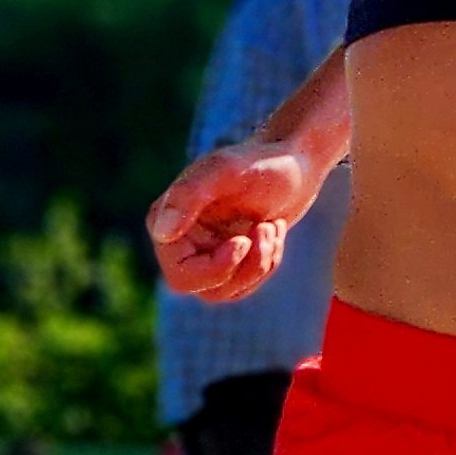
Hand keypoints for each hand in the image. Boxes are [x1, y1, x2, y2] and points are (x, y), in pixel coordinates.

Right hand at [147, 140, 321, 301]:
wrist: (293, 164)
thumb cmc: (259, 163)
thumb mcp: (225, 171)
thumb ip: (188, 196)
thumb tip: (162, 234)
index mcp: (165, 220)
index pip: (182, 276)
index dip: (217, 269)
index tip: (244, 241)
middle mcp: (179, 240)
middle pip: (206, 289)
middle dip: (245, 267)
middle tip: (265, 228)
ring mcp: (202, 253)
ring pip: (229, 291)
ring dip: (261, 261)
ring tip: (271, 224)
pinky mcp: (227, 260)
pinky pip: (245, 285)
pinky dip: (267, 261)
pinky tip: (273, 229)